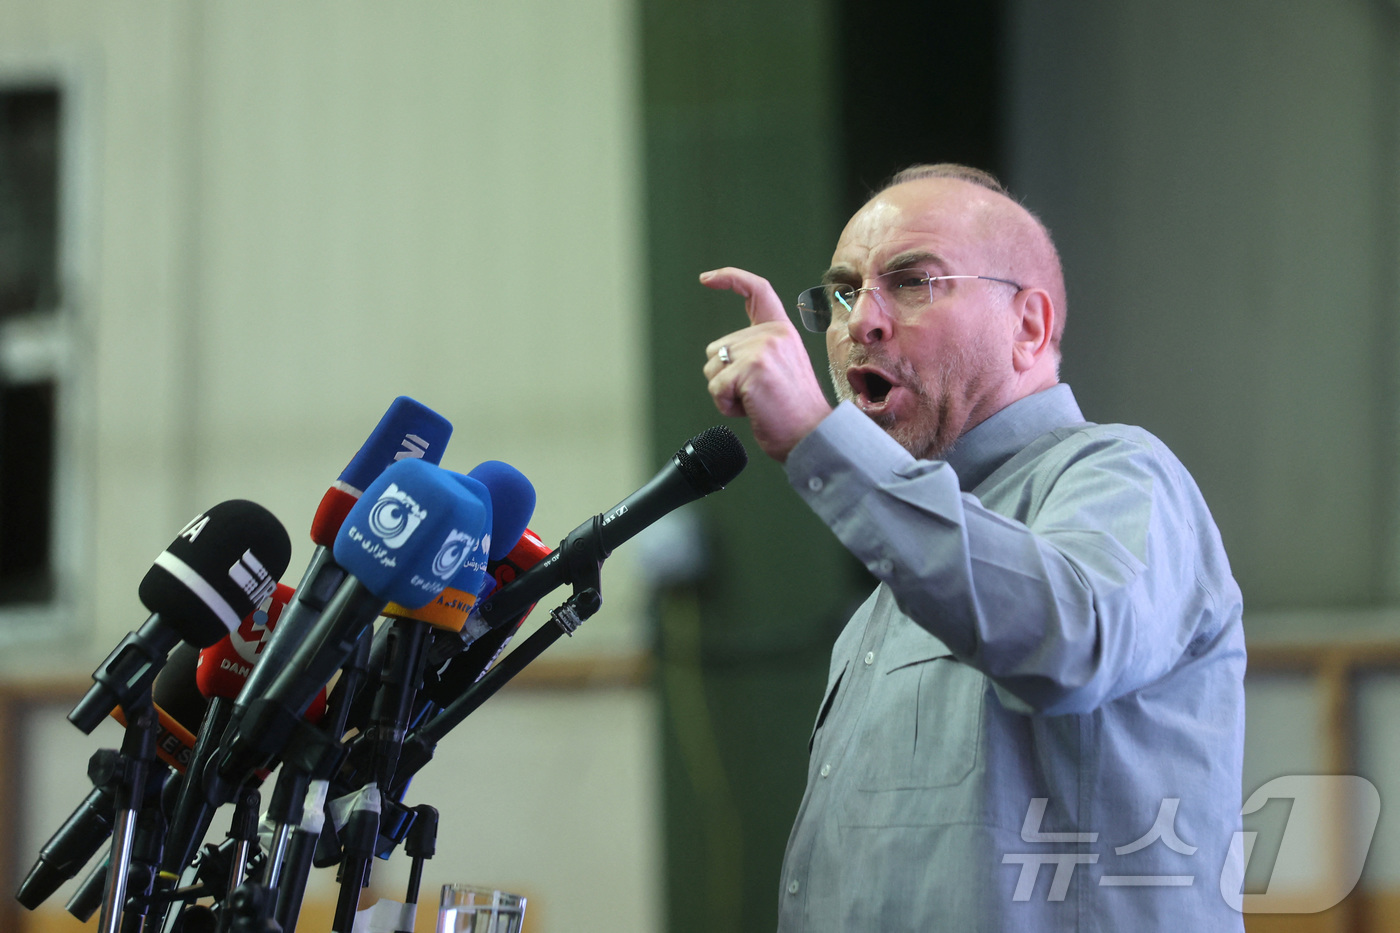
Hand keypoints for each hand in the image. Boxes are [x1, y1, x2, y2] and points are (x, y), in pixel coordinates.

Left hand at [700, 267, 832, 461]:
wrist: (812, 436)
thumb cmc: (794, 411)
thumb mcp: (782, 366)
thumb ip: (758, 350)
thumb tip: (721, 353)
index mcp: (782, 331)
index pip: (756, 290)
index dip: (729, 278)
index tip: (707, 278)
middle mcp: (773, 334)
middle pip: (718, 348)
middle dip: (727, 376)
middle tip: (760, 394)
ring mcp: (762, 350)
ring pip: (712, 368)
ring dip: (726, 391)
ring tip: (757, 401)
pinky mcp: (751, 370)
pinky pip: (716, 387)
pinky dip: (726, 405)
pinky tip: (751, 409)